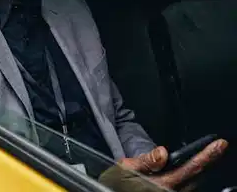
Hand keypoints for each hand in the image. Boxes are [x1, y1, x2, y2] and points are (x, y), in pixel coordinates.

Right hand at [112, 139, 227, 190]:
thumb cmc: (113, 185)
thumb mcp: (123, 169)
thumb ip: (145, 160)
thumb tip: (163, 152)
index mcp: (161, 184)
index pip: (191, 167)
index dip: (207, 155)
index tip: (219, 145)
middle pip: (197, 177)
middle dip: (207, 162)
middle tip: (217, 148)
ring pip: (193, 183)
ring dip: (199, 170)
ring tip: (204, 157)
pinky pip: (186, 187)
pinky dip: (191, 177)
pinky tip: (189, 171)